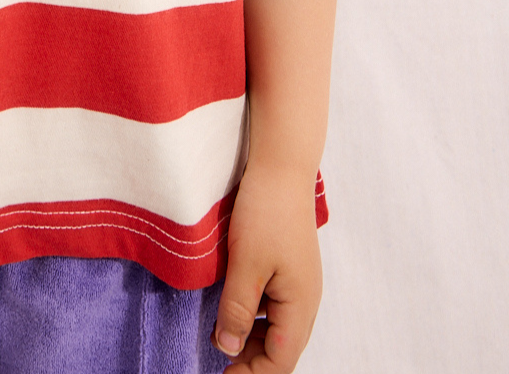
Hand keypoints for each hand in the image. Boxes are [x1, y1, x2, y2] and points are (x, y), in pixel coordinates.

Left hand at [212, 163, 322, 370]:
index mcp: (300, 306)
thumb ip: (237, 309)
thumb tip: (227, 348)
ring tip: (218, 337)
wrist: (281, 167)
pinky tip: (230, 310)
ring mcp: (299, 284)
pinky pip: (273, 307)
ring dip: (250, 339)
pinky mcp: (289, 268)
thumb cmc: (266, 213)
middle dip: (250, 362)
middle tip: (216, 362)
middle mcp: (305, 300)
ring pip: (276, 329)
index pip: (280, 361)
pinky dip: (252, 317)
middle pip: (281, 350)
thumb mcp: (246, 263)